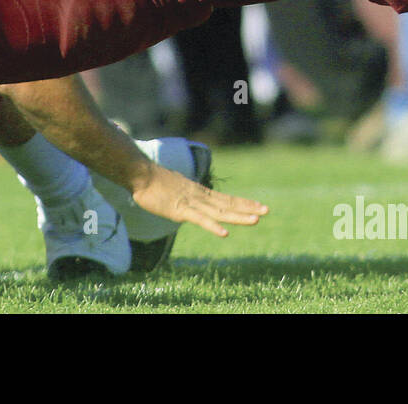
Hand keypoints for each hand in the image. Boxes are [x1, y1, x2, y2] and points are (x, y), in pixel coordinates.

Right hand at [129, 164, 267, 237]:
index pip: (226, 199)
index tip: (259, 207)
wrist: (140, 174)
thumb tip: (189, 200)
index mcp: (199, 193)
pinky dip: (213, 226)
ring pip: (219, 212)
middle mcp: (200, 197)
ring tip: (256, 220)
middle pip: (228, 204)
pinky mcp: (180, 210)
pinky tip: (224, 233)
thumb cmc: (154, 182)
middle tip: (267, 211)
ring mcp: (191, 203)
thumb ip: (185, 196)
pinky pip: (200, 220)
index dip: (243, 203)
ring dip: (238, 216)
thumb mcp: (175, 188)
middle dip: (248, 208)